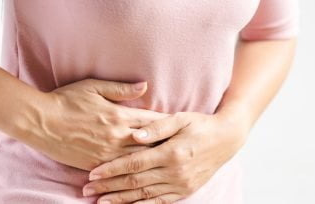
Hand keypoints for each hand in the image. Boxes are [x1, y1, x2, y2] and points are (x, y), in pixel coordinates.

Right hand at [20, 78, 169, 170]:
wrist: (40, 121)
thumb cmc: (67, 100)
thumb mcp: (94, 87)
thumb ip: (122, 89)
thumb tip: (146, 85)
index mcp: (119, 115)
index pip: (152, 121)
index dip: (169, 124)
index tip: (183, 127)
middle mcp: (117, 136)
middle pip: (150, 143)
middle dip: (168, 145)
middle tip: (184, 149)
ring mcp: (107, 153)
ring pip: (139, 160)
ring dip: (156, 162)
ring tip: (172, 164)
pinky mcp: (96, 164)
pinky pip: (120, 172)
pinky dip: (134, 173)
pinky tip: (146, 176)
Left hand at [82, 110, 249, 202]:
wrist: (226, 139)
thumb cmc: (201, 125)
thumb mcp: (181, 118)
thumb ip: (157, 126)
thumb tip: (134, 134)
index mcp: (171, 152)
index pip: (134, 163)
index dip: (112, 169)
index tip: (93, 173)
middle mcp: (174, 172)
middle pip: (135, 182)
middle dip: (109, 187)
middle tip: (88, 190)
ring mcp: (180, 184)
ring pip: (144, 195)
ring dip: (121, 199)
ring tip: (100, 202)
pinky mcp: (185, 190)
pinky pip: (160, 202)